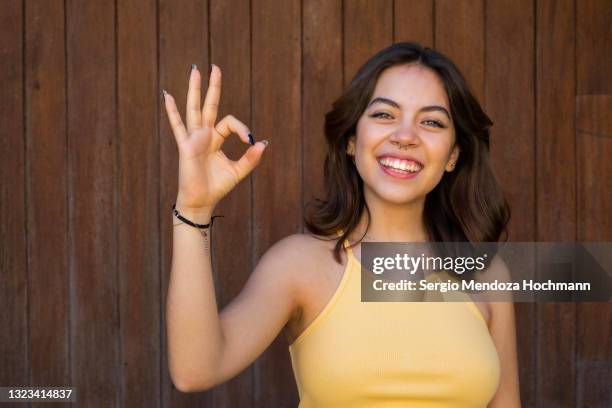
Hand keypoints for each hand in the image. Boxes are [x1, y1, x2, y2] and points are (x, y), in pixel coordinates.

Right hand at [163, 64, 267, 212]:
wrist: (202, 201)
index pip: (229, 122)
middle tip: (216, 67)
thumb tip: (262, 143)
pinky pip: (178, 126)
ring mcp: (193, 138)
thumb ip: (250, 158)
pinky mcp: (185, 146)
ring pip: (194, 109)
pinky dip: (172, 111)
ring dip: (195, 90)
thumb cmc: (217, 187)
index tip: (249, 140)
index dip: (241, 128)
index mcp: (215, 139)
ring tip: (195, 70)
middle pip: (209, 105)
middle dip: (213, 87)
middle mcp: (203, 135)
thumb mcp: (238, 171)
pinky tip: (167, 95)